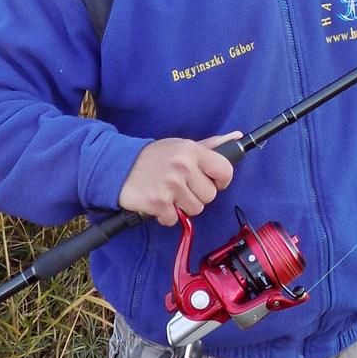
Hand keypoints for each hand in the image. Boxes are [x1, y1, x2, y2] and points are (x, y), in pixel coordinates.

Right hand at [118, 132, 241, 225]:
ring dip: (183, 206)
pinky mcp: (158, 203)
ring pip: (195, 209)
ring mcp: (171, 186)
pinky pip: (175, 219)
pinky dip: (167, 215)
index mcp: (192, 151)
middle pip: (210, 195)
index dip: (220, 180)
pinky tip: (158, 202)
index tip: (210, 180)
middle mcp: (183, 167)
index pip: (225, 170)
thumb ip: (211, 145)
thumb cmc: (154, 157)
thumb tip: (237, 137)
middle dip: (198, 194)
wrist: (119, 166)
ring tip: (169, 193)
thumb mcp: (182, 146)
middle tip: (181, 186)